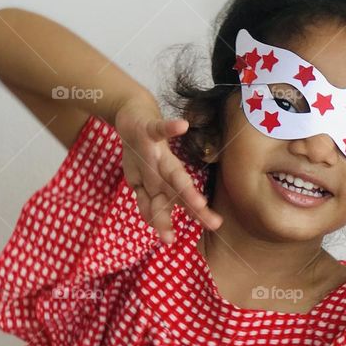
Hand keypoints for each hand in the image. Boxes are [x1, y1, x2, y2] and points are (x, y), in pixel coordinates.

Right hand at [114, 94, 222, 243]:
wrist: (132, 115)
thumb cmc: (142, 152)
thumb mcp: (141, 181)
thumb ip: (148, 203)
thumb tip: (153, 225)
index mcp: (164, 180)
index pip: (179, 202)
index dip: (191, 215)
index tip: (207, 229)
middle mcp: (163, 169)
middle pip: (180, 191)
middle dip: (194, 208)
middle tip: (214, 224)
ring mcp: (157, 151)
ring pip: (171, 171)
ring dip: (184, 186)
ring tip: (199, 202)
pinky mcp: (149, 131)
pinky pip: (159, 130)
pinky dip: (170, 128)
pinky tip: (182, 126)